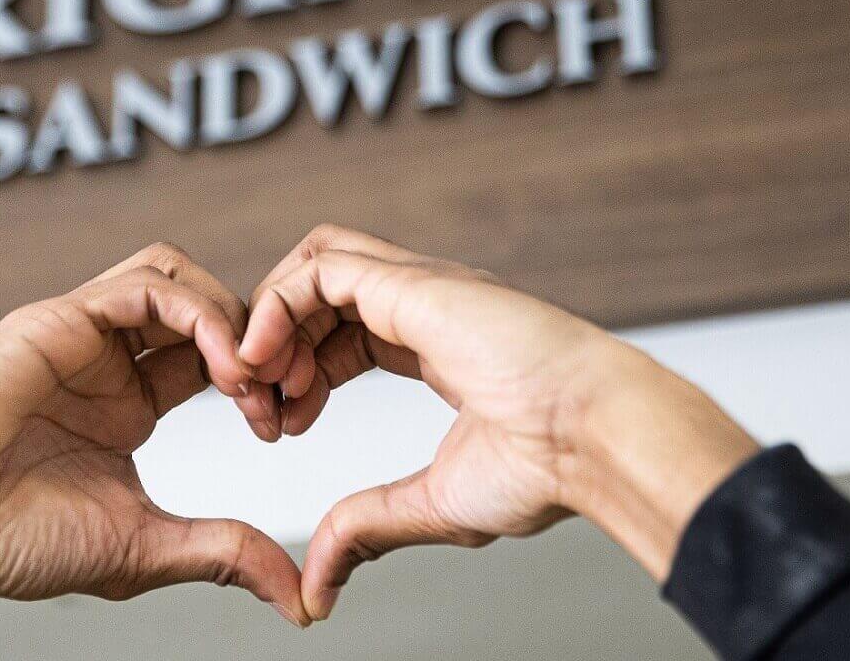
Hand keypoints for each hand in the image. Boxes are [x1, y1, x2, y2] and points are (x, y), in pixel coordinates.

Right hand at [0, 244, 305, 660]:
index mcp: (129, 403)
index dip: (261, 377)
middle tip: (281, 391)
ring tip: (251, 374)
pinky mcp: (53, 321)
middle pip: (202, 304)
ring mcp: (79, 335)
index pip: (215, 356)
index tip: (282, 425)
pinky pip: (140, 285)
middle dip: (256, 336)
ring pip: (173, 276)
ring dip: (230, 313)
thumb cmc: (13, 543)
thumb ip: (222, 554)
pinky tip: (219, 363)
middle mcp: (106, 361)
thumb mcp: (144, 549)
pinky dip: (196, 312)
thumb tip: (300, 598)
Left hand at [240, 225, 759, 620]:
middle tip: (258, 407)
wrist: (592, 441)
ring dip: (270, 320)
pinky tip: (264, 359)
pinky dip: (277, 306)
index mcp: (439, 344)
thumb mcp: (430, 505)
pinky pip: (321, 268)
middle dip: (275, 346)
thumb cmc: (544, 468)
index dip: (300, 373)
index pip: (345, 332)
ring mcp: (420, 286)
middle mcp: (427, 305)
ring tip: (257, 383)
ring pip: (315, 265)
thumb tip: (321, 583)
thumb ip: (367, 527)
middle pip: (322, 294)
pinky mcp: (412, 282)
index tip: (283, 427)